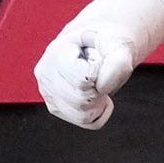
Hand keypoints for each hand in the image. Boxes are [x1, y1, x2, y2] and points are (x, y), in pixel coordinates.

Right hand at [35, 0, 163, 128]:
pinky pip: (86, 123)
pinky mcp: (56, 107)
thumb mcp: (118, 42)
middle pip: (82, 101)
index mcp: (56, 53)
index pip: (83, 80)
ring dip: (100, 102)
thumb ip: (116, 62)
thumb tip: (102, 88)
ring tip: (99, 82)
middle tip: (102, 71)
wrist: (97, 41)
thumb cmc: (107, 39)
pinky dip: (100, 112)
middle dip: (101, 88)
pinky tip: (98, 94)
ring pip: (82, 116)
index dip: (101, 72)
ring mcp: (48, 93)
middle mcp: (45, 74)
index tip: (100, 58)